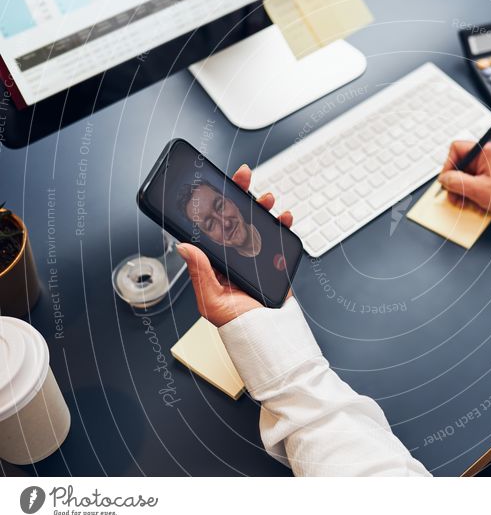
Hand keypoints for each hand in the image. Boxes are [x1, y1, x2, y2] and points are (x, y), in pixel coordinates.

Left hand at [176, 164, 293, 327]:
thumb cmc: (237, 324)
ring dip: (263, 207)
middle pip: (238, 217)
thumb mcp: (211, 299)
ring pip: (260, 224)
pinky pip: (280, 238)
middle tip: (244, 178)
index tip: (218, 185)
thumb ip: (200, 272)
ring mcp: (256, 257)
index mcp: (216, 262)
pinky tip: (284, 218)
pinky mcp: (276, 261)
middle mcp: (235, 256)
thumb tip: (184, 246)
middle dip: (242, 194)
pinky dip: (283, 225)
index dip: (216, 203)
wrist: (269, 337)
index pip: (214, 225)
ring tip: (267, 199)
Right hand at [438, 141, 490, 214]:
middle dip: (456, 183)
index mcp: (485, 151)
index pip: (457, 149)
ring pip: (469, 175)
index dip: (448, 164)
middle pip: (461, 165)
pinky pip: (478, 181)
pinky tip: (478, 203)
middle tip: (455, 198)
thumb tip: (443, 179)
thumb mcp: (479, 190)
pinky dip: (475, 193)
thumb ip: (457, 183)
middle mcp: (488, 155)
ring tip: (467, 204)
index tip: (447, 180)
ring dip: (464, 191)